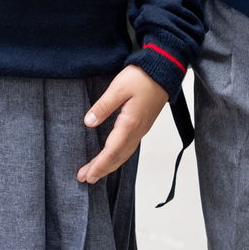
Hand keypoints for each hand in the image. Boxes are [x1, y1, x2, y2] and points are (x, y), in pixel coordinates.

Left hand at [78, 65, 169, 184]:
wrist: (163, 71)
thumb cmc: (141, 77)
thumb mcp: (118, 88)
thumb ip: (103, 106)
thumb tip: (88, 123)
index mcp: (130, 123)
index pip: (113, 151)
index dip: (99, 164)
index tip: (87, 174)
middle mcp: (137, 131)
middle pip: (119, 157)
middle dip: (102, 169)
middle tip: (85, 179)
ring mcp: (141, 129)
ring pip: (125, 154)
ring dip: (110, 165)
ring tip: (95, 173)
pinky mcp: (142, 125)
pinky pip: (129, 147)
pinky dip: (118, 157)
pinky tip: (111, 158)